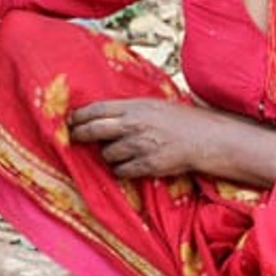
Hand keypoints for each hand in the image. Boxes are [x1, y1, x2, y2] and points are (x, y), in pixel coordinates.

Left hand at [68, 98, 221, 179]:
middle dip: (80, 135)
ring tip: (118, 152)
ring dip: (107, 155)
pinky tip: (128, 165)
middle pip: (94, 130)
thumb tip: (101, 115)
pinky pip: (121, 171)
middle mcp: (134, 125)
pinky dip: (121, 169)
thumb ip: (128, 110)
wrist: (204, 138)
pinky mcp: (147, 165)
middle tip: (74, 138)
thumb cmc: (179, 120)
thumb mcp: (152, 105)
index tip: (70, 120)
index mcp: (134, 107)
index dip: (79, 116)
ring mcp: (139, 146)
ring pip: (107, 154)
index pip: (96, 109)